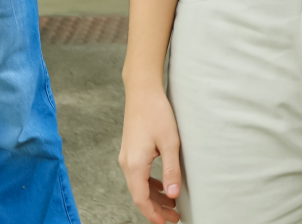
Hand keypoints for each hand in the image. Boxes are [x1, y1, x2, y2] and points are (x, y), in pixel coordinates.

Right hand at [118, 85, 182, 223]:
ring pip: (139, 185)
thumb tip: (173, 195)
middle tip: (174, 217)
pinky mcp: (131, 150)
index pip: (141, 199)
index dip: (153, 214)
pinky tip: (163, 186)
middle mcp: (126, 163)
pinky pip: (138, 174)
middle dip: (156, 209)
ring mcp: (127, 156)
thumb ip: (171, 171)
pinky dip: (150, 184)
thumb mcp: (170, 143)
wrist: (142, 91)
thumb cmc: (157, 113)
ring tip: (172, 205)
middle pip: (139, 195)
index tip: (166, 223)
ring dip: (154, 197)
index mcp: (134, 165)